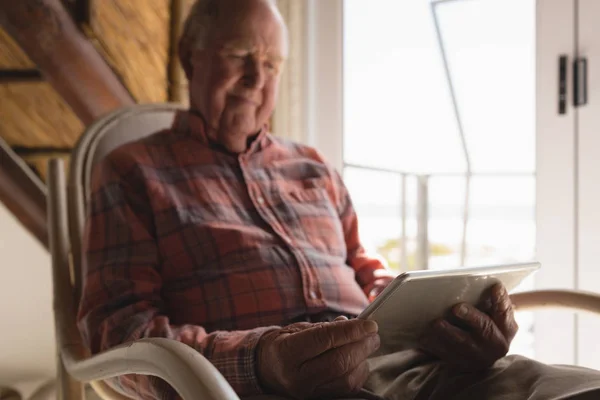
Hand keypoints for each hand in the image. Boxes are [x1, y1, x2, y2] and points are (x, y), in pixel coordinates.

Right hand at [256, 318, 379, 398]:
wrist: (268, 368)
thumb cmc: (285, 344)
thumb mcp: (298, 329)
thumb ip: (325, 327)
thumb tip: (353, 324)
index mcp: (287, 352)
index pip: (324, 339)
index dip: (350, 331)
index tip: (369, 324)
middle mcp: (297, 376)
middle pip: (338, 362)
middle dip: (361, 346)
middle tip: (373, 334)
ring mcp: (308, 392)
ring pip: (346, 379)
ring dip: (363, 360)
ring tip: (368, 345)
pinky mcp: (319, 399)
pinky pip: (347, 389)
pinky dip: (359, 373)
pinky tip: (360, 361)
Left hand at [419, 283, 517, 371]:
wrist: (479, 351)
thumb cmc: (484, 320)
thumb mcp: (493, 312)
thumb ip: (488, 299)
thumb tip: (479, 280)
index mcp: (507, 328)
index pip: (505, 311)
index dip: (501, 299)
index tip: (495, 286)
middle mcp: (497, 345)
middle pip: (485, 329)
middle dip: (471, 317)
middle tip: (456, 307)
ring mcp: (479, 356)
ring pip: (463, 344)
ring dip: (449, 333)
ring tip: (437, 322)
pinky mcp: (461, 363)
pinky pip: (446, 354)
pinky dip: (434, 345)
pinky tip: (423, 335)